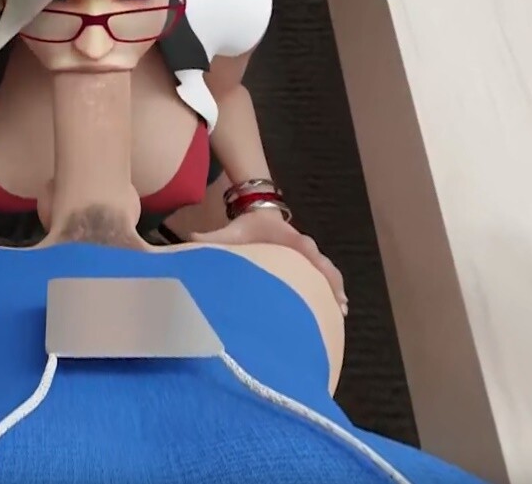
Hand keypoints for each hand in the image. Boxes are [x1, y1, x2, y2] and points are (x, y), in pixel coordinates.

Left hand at [191, 210, 347, 314]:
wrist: (260, 218)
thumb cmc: (247, 228)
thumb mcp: (231, 232)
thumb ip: (213, 239)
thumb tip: (191, 240)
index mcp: (288, 237)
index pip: (304, 247)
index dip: (312, 259)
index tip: (318, 274)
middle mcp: (304, 248)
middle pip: (322, 264)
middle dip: (330, 282)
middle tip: (337, 305)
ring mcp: (310, 258)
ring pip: (328, 273)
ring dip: (335, 290)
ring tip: (340, 312)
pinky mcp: (310, 267)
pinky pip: (326, 279)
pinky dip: (333, 292)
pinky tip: (337, 312)